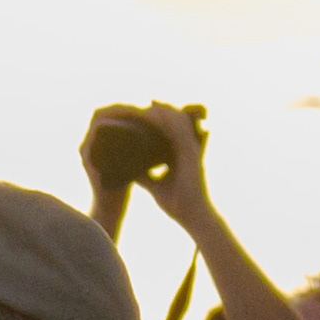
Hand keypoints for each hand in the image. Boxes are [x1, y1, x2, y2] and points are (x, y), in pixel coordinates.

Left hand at [89, 102, 215, 227]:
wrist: (192, 217)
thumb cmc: (178, 204)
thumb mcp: (154, 186)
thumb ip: (144, 176)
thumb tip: (127, 171)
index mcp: (180, 155)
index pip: (170, 131)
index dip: (159, 120)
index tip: (143, 112)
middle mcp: (187, 149)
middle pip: (176, 122)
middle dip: (162, 111)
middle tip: (146, 103)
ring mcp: (191, 150)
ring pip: (179, 122)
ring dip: (164, 111)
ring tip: (149, 104)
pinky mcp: (191, 154)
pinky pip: (179, 131)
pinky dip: (168, 120)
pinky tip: (157, 113)